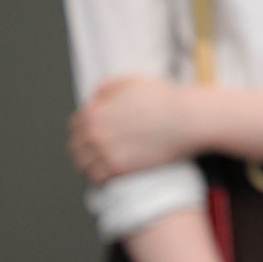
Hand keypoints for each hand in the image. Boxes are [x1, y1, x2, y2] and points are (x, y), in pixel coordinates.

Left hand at [70, 76, 201, 181]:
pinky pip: (97, 178)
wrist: (188, 120)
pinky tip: (107, 178)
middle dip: (84, 150)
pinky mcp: (119, 168)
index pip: (75, 127)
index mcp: (95, 111)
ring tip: (100, 168)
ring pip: (84, 165)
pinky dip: (99, 179)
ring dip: (89, 166)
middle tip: (96, 155)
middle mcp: (95, 132)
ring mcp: (106, 151)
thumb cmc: (164, 100)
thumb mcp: (132, 82)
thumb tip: (94, 99)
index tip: (93, 138)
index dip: (84, 131)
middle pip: (76, 147)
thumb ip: (106, 88)